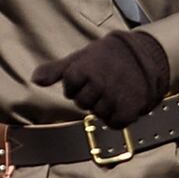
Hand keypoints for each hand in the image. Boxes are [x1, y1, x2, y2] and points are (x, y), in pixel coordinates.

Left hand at [32, 32, 170, 125]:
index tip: (90, 73)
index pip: (69, 89)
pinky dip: (117, 116)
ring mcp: (113, 98)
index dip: (78, 84)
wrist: (144, 54)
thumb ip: (55, 70)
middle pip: (82, 103)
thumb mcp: (79, 57)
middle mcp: (97, 84)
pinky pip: (114, 123)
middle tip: (104, 81)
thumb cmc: (107, 56)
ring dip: (104, 105)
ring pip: (98, 114)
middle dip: (90, 95)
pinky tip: (122, 101)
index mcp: (81, 70)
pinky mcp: (128, 109)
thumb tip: (34, 80)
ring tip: (115, 89)